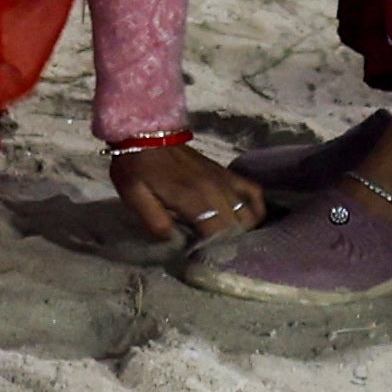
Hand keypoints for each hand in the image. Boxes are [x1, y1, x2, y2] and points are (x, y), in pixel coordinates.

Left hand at [111, 137, 264, 248]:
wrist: (147, 133)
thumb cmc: (138, 168)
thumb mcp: (135, 197)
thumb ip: (155, 223)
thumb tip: (175, 242)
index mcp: (193, 198)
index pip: (218, 233)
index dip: (213, 250)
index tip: (202, 258)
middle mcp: (215, 190)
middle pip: (238, 227)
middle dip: (230, 243)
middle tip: (214, 252)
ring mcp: (225, 180)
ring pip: (250, 213)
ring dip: (243, 229)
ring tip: (229, 241)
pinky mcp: (227, 173)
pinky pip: (254, 192)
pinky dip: (256, 208)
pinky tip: (248, 219)